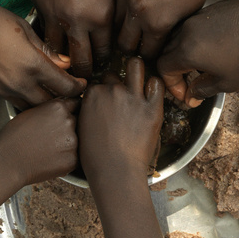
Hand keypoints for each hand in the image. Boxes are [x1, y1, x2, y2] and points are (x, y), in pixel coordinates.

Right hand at [0, 0, 86, 107]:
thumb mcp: (23, 28)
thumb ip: (45, 50)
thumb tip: (63, 63)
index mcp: (31, 65)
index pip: (65, 86)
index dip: (78, 87)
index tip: (82, 83)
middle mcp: (17, 83)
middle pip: (50, 104)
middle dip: (63, 99)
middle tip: (70, 90)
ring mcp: (2, 90)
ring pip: (31, 108)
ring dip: (43, 102)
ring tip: (50, 90)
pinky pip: (14, 101)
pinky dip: (25, 98)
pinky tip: (28, 86)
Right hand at [0, 97, 79, 186]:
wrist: (7, 162)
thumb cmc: (14, 137)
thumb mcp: (31, 112)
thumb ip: (51, 108)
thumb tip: (66, 107)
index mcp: (59, 107)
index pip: (77, 103)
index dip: (72, 110)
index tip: (69, 115)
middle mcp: (69, 121)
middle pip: (79, 121)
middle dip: (71, 127)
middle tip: (53, 136)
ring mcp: (73, 142)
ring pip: (78, 139)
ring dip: (69, 143)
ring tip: (49, 149)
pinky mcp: (73, 160)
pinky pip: (75, 156)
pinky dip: (67, 157)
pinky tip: (51, 158)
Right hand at [27, 0, 114, 77]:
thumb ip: (106, 10)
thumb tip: (102, 29)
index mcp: (100, 15)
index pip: (102, 52)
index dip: (102, 60)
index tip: (102, 64)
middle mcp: (75, 20)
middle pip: (78, 61)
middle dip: (82, 70)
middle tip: (84, 72)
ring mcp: (52, 13)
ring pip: (55, 50)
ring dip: (60, 56)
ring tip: (65, 58)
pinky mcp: (35, 2)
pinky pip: (42, 28)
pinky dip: (48, 33)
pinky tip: (53, 32)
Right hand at [79, 57, 164, 181]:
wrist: (115, 171)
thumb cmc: (96, 158)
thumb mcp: (82, 129)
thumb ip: (87, 111)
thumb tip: (92, 106)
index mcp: (92, 95)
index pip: (98, 83)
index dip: (102, 92)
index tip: (106, 101)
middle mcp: (112, 91)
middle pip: (114, 76)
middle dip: (116, 84)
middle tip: (121, 97)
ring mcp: (133, 97)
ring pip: (136, 66)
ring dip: (136, 71)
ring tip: (138, 79)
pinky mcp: (152, 108)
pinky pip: (157, 84)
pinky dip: (155, 86)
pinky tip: (152, 93)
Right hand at [114, 0, 229, 60]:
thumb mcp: (192, 8)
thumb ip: (172, 27)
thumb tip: (163, 38)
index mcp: (156, 23)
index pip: (146, 54)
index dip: (151, 56)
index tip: (153, 54)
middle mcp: (136, 10)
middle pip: (124, 43)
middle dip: (132, 46)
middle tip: (139, 43)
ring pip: (114, 20)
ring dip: (123, 25)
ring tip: (133, 23)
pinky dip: (123, 1)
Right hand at [158, 0, 238, 106]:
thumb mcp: (229, 82)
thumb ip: (204, 88)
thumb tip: (192, 94)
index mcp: (187, 50)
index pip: (163, 68)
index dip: (172, 85)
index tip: (187, 94)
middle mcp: (187, 30)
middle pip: (168, 51)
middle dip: (176, 70)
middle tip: (192, 82)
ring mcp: (200, 16)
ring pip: (181, 37)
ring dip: (186, 53)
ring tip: (205, 65)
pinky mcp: (213, 8)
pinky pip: (196, 25)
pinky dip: (198, 39)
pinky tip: (217, 47)